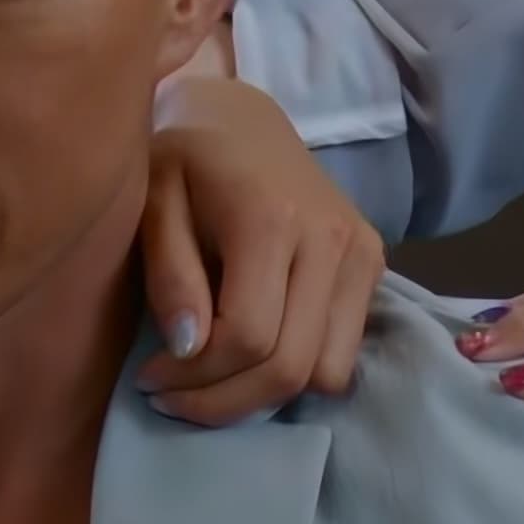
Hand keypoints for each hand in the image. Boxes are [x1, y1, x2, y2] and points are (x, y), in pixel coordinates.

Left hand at [136, 73, 388, 423]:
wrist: (244, 122)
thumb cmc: (186, 162)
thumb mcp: (153, 202)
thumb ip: (169, 274)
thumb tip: (187, 348)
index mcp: (270, 217)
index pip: (248, 336)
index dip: (195, 378)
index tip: (150, 379)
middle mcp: (330, 238)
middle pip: (290, 367)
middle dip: (225, 401)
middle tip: (173, 398)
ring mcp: (361, 252)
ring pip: (327, 374)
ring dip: (265, 396)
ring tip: (213, 380)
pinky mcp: (373, 264)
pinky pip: (343, 354)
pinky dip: (300, 373)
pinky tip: (253, 356)